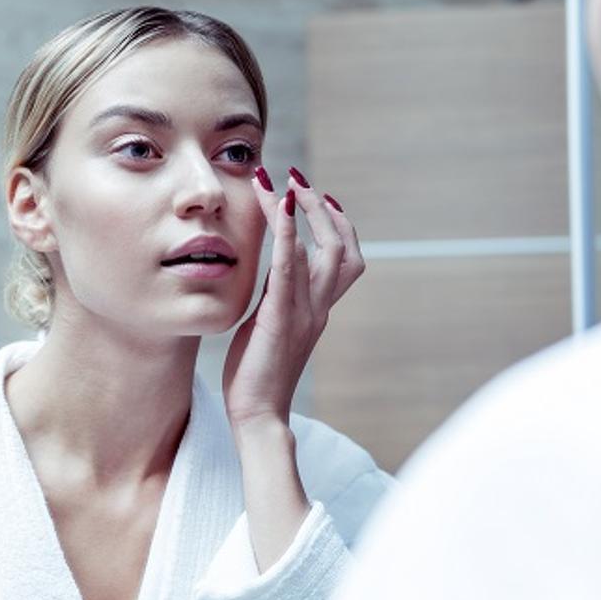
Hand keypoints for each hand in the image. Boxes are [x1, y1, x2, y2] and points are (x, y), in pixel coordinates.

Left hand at [222, 166, 364, 427]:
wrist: (257, 417)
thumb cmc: (256, 378)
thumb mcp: (269, 328)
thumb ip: (279, 297)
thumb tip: (280, 268)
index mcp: (317, 310)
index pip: (342, 260)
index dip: (337, 226)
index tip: (319, 197)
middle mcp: (319, 307)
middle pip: (344, 249)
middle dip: (326, 211)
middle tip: (303, 182)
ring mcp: (305, 311)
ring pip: (326, 251)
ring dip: (308, 210)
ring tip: (290, 183)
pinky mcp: (283, 315)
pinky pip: (291, 266)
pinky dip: (288, 232)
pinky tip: (280, 204)